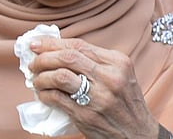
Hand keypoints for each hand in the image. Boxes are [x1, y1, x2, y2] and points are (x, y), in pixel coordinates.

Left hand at [28, 36, 159, 138]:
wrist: (139, 135)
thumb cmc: (124, 103)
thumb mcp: (118, 75)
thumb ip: (93, 61)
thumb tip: (54, 48)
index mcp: (118, 63)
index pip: (78, 45)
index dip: (52, 42)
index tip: (35, 43)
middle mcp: (110, 78)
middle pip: (67, 57)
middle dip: (43, 57)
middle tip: (33, 63)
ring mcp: (99, 97)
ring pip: (59, 75)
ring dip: (41, 76)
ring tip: (36, 79)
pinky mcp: (87, 115)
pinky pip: (57, 98)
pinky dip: (44, 94)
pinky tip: (42, 94)